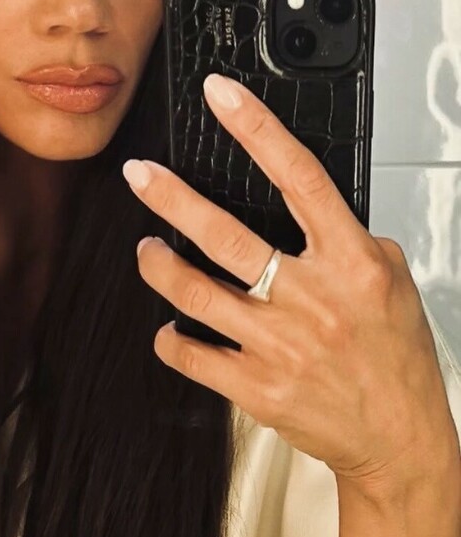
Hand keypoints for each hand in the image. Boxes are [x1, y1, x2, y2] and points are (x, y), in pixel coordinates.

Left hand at [125, 73, 455, 490]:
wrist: (397, 438)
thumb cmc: (395, 361)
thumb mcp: (393, 283)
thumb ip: (353, 242)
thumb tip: (311, 211)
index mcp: (351, 262)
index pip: (298, 177)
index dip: (255, 129)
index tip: (220, 97)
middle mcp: (311, 298)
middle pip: (225, 234)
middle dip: (171, 198)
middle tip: (139, 176)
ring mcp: (279, 345)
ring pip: (195, 291)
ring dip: (159, 265)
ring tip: (147, 250)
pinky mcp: (255, 388)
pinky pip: (191, 353)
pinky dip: (170, 337)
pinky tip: (169, 325)